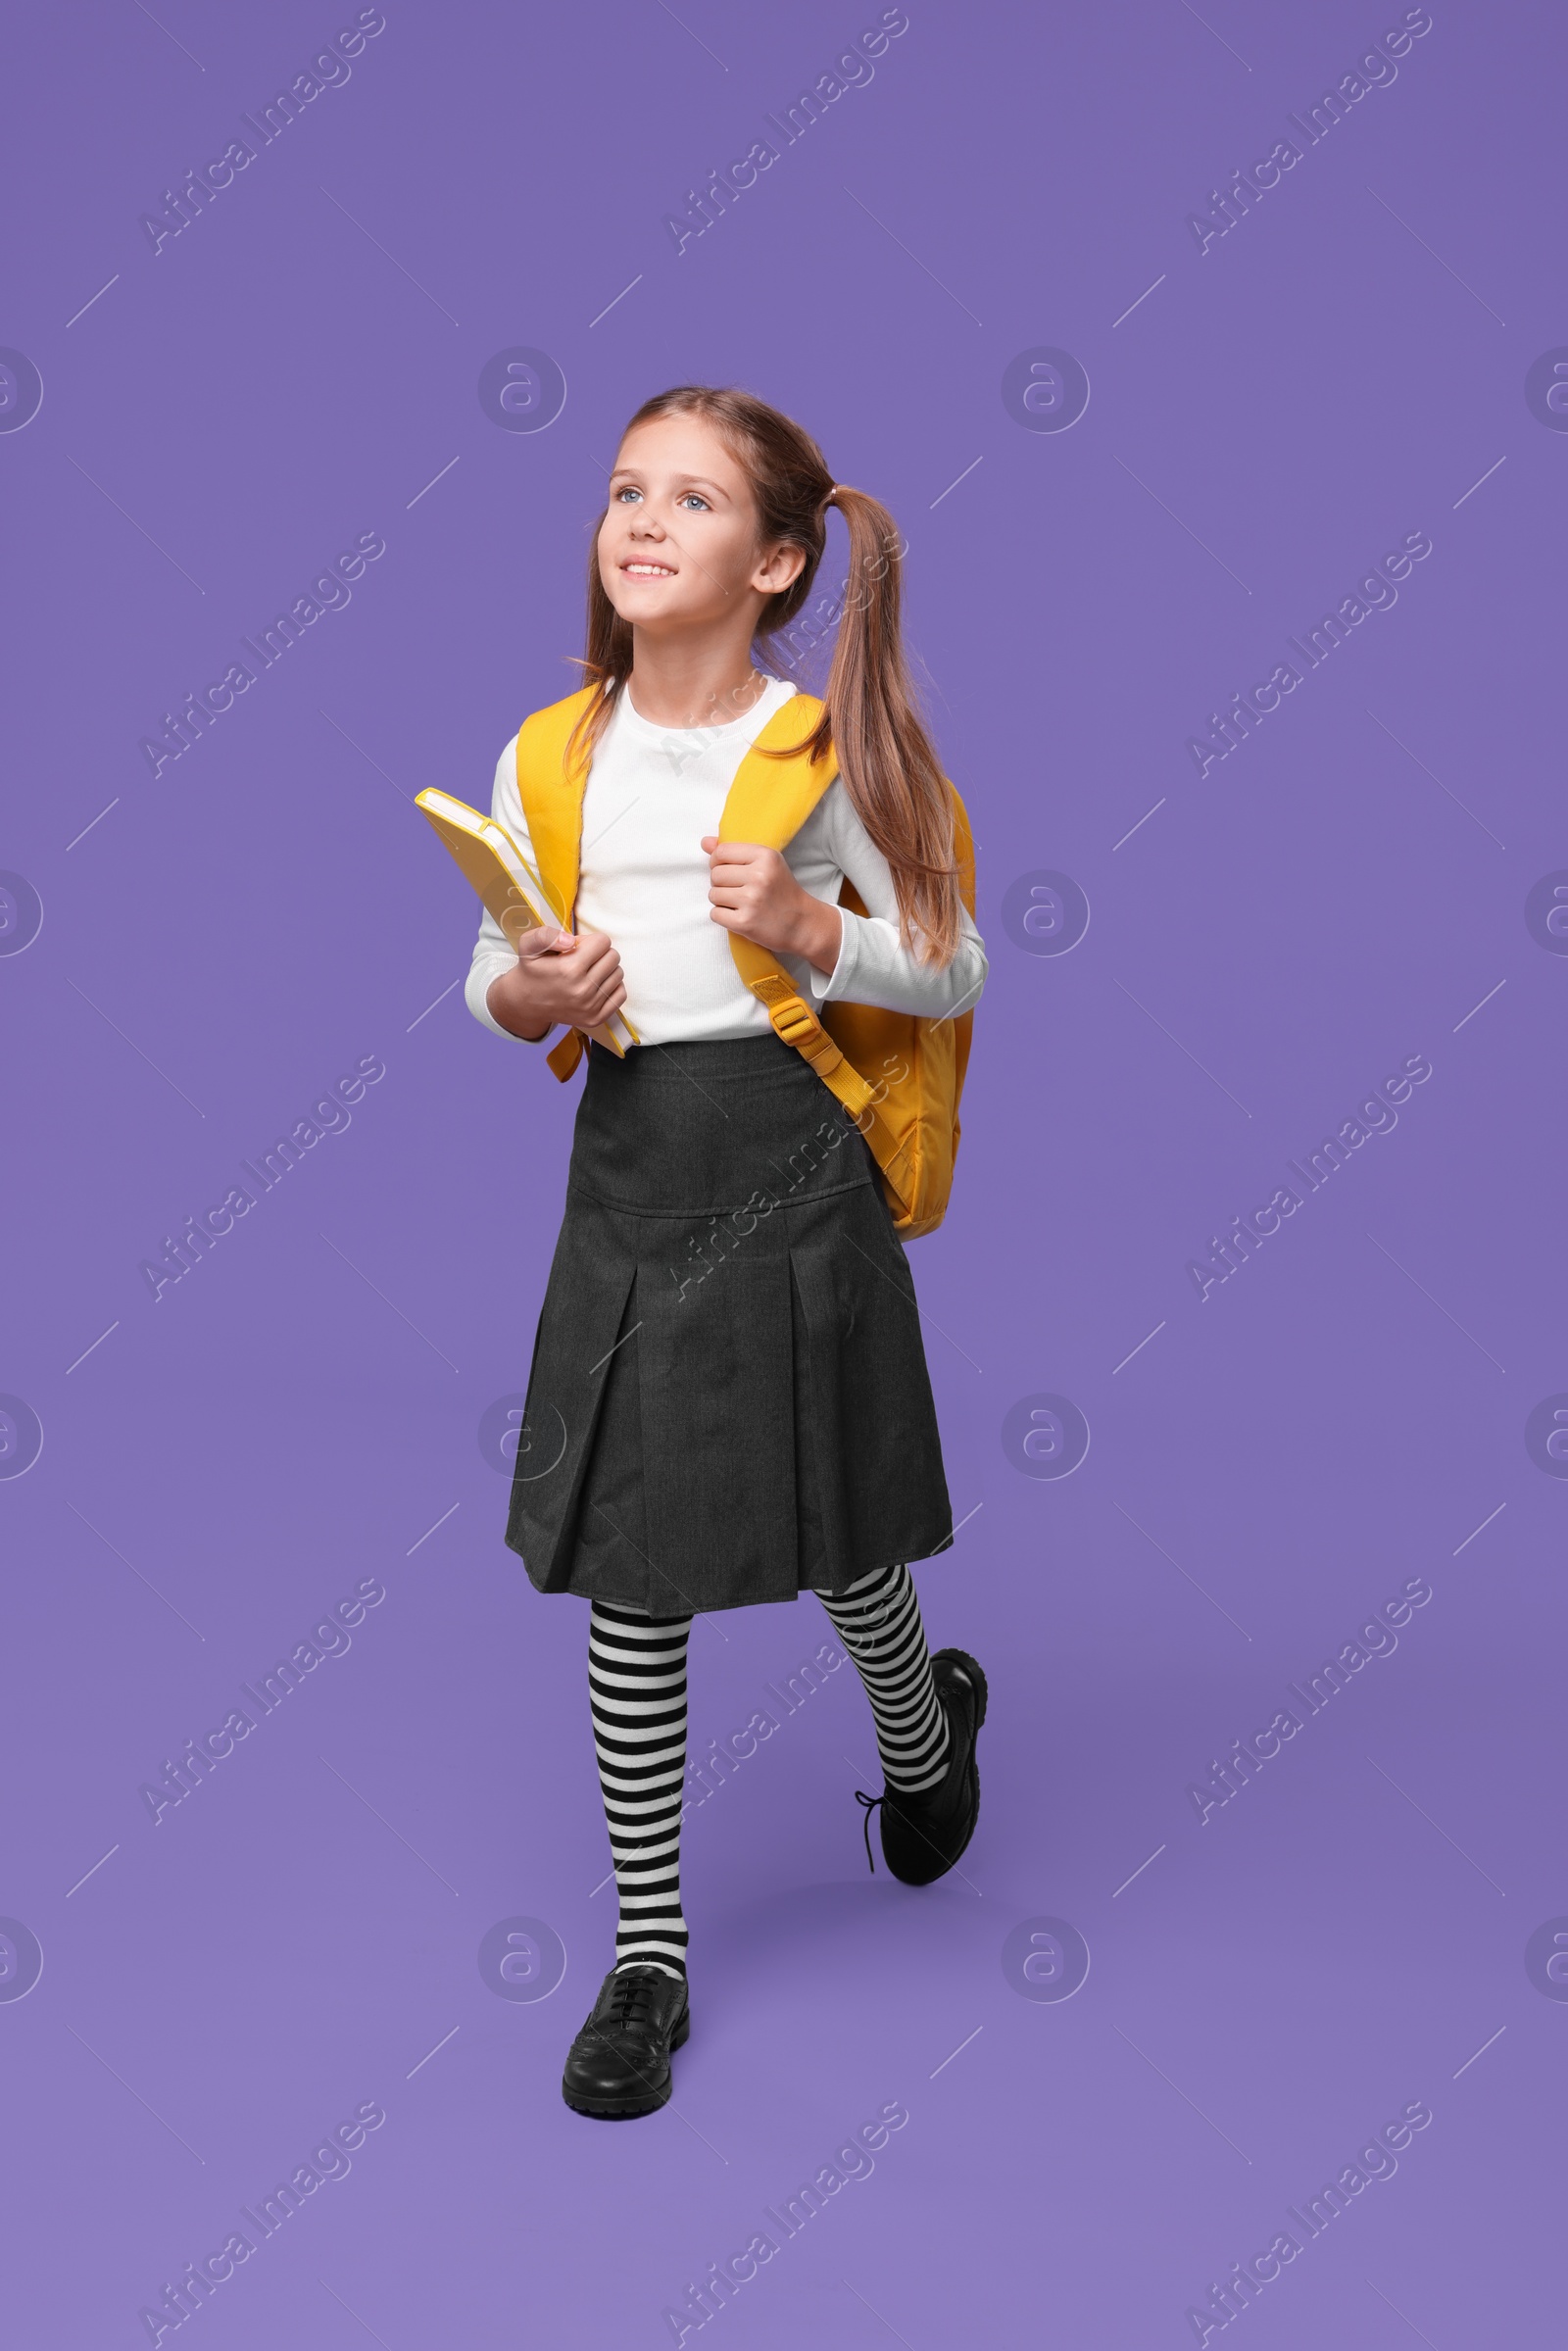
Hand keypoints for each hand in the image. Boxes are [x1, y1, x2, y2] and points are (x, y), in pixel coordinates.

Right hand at [485, 923, 625, 1041]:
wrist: (526, 1003)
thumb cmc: (532, 970)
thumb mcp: (529, 945)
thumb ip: (546, 935)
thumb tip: (571, 941)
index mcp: (569, 969)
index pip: (603, 942)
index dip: (590, 941)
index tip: (578, 948)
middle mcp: (583, 990)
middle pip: (613, 957)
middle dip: (600, 953)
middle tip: (583, 959)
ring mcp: (591, 1007)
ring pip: (618, 974)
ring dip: (606, 969)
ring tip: (587, 972)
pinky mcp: (596, 1018)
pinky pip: (621, 994)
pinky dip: (612, 986)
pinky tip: (595, 985)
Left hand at [701, 837, 842, 975]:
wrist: (802, 924)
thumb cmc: (781, 891)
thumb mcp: (766, 863)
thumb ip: (735, 851)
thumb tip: (705, 842)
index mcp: (765, 856)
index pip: (721, 852)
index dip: (717, 862)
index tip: (728, 870)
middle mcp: (759, 876)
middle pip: (715, 875)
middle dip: (721, 884)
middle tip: (738, 890)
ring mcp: (751, 900)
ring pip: (713, 895)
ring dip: (721, 901)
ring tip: (740, 904)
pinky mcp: (745, 923)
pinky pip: (715, 914)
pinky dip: (723, 917)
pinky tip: (739, 915)